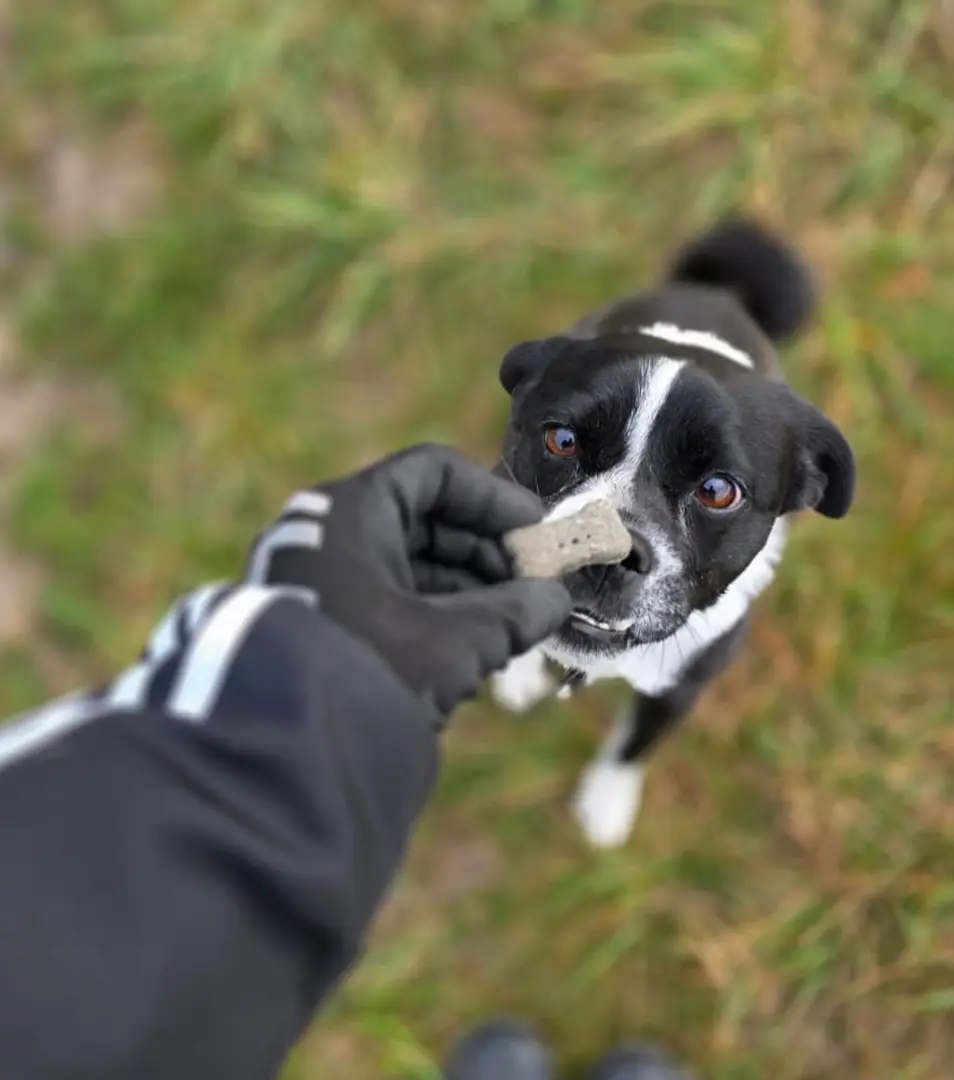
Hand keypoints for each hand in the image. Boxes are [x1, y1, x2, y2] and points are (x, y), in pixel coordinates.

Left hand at [245, 444, 570, 722]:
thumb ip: (514, 612)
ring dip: (468, 593)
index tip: (536, 533)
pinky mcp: (323, 624)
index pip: (434, 472)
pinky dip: (436, 619)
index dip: (494, 499)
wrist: (285, 756)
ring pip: (410, 567)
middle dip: (488, 555)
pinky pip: (390, 603)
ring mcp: (320, 581)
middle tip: (534, 588)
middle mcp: (327, 536)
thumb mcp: (454, 639)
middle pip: (425, 521)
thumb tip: (555, 600)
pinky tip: (475, 655)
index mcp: (349, 512)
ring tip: (512, 629)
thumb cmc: (372, 674)